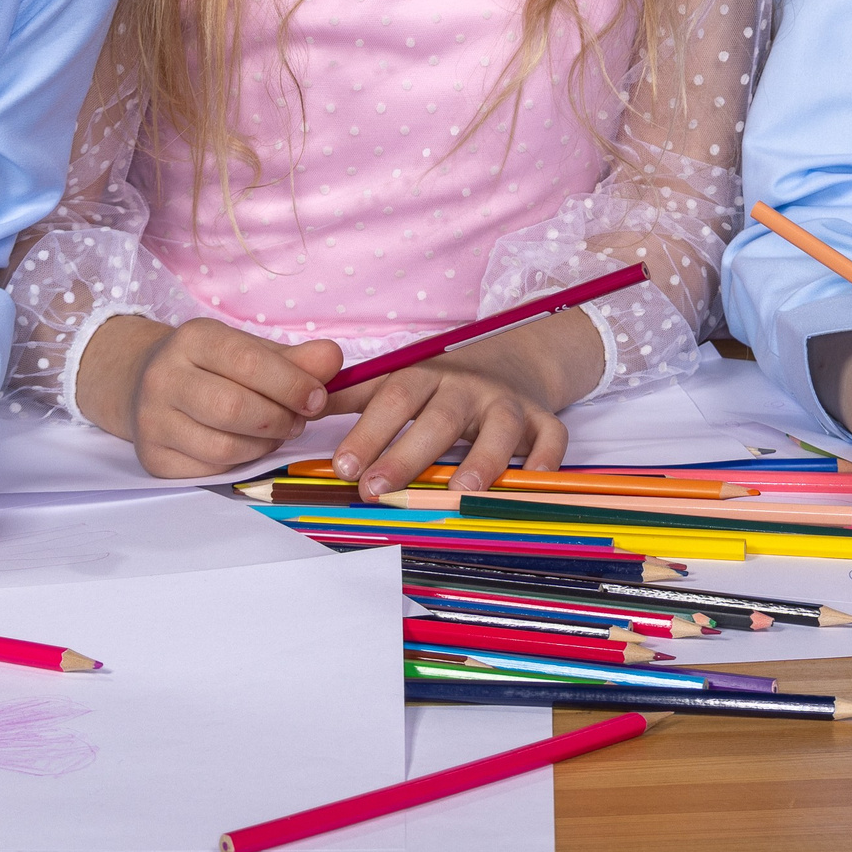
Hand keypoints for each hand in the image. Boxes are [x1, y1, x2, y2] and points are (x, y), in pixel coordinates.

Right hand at [77, 315, 342, 477]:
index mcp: (192, 338)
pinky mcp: (153, 459)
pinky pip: (210, 470)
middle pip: (234, 408)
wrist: (146, 383)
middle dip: (279, 419)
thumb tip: (333, 360)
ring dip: (265, 446)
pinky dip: (240, 463)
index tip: (318, 398)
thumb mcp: (250, 350)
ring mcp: (152, 420)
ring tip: (276, 433)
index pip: (249, 363)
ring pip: (224, 446)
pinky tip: (247, 447)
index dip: (291, 384)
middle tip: (298, 421)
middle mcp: (164, 377)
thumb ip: (295, 358)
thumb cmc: (212, 366)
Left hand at [327, 313, 599, 496]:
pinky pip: (552, 439)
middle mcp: (467, 388)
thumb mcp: (399, 379)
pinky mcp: (544, 421)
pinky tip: (533, 483)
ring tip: (462, 490)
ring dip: (482, 457)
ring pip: (499, 428)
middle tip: (376, 489)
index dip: (368, 432)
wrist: (514, 361)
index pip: (393, 400)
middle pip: (438, 418)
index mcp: (427, 376)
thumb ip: (353, 396)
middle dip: (407, 454)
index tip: (342, 467)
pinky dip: (546, 460)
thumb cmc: (444, 384)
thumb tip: (299, 408)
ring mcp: (509, 404)